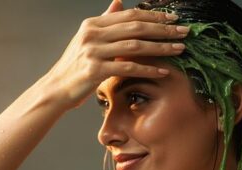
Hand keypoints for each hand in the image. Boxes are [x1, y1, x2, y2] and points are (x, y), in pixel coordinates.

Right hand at [43, 0, 188, 108]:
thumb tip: (119, 2)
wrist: (57, 89)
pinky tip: (163, 71)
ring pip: (135, 46)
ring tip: (180, 49)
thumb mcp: (88, 39)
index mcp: (93, 24)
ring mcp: (93, 51)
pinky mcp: (95, 70)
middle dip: (163, 28)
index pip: (130, 15)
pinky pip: (128, 67)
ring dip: (161, 47)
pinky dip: (148, 68)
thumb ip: (105, 21)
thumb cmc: (76, 66)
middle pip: (136, 27)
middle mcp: (93, 34)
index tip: (174, 18)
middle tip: (184, 31)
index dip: (154, 15)